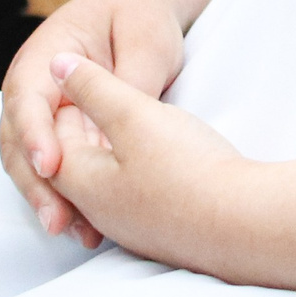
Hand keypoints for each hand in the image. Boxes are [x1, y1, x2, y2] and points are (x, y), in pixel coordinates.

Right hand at [0, 0, 192, 242]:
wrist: (140, 8)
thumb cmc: (140, 15)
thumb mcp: (145, 40)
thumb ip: (128, 82)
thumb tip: (116, 126)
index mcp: (45, 54)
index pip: (28, 98)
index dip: (34, 134)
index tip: (50, 165)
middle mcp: (34, 87)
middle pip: (19, 141)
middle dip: (35, 182)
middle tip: (57, 218)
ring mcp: (44, 113)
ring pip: (31, 163)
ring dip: (48, 197)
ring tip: (71, 229)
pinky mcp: (61, 134)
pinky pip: (58, 169)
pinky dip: (66, 196)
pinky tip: (85, 224)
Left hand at [46, 54, 251, 268]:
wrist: (242, 222)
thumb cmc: (184, 166)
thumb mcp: (134, 114)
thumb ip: (94, 88)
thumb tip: (57, 66)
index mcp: (84, 183)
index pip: (54, 143)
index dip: (66, 106)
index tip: (84, 78)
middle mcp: (101, 212)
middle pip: (78, 166)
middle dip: (86, 129)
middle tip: (104, 95)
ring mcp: (133, 226)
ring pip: (108, 182)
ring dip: (113, 150)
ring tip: (135, 120)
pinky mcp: (164, 230)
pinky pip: (136, 196)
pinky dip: (136, 169)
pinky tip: (161, 156)